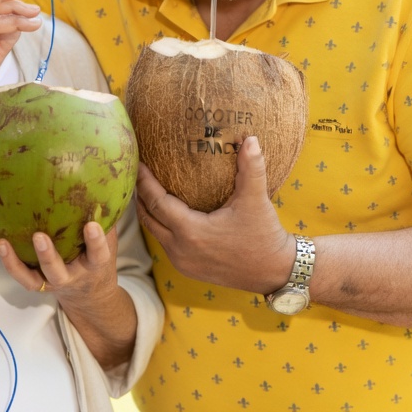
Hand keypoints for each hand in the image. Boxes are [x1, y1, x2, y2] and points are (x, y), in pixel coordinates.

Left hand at [0, 222, 123, 315]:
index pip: (98, 254)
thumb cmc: (96, 258)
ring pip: (34, 278)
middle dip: (48, 256)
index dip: (95, 241)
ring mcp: (53, 281)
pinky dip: (9, 262)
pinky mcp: (38, 283)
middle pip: (57, 271)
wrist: (90, 294)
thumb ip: (105, 219)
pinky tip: (1, 244)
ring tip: (4, 242)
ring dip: (18, 262)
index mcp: (94, 265)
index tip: (91, 225)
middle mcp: (72, 276)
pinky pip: (21, 276)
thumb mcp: (109, 241)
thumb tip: (101, 186)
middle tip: (39, 236)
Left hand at [136, 135, 294, 294]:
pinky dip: (160, 226)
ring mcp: (183, 263)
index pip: (157, 203)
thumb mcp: (255, 200)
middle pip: (149, 218)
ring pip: (155, 233)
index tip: (138, 163)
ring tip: (146, 190)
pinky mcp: (189, 269)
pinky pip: (165, 244)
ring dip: (149, 212)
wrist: (274, 272)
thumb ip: (251, 168)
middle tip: (136, 173)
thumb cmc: (264, 236)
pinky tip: (166, 213)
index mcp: (191, 232)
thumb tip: (249, 138)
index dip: (144, 182)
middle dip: (140, 196)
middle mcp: (181, 250)